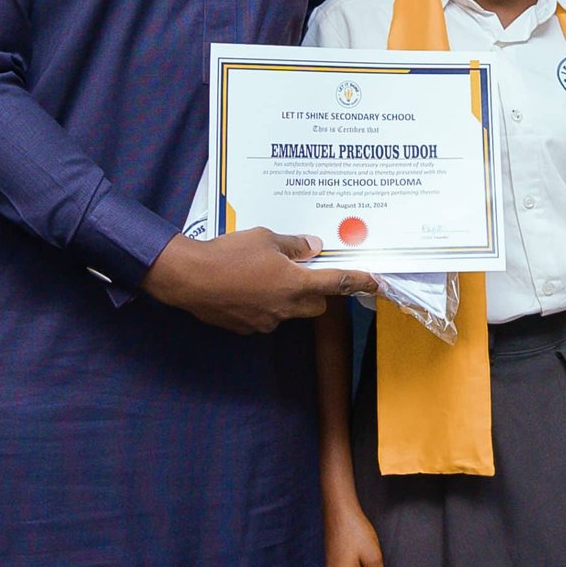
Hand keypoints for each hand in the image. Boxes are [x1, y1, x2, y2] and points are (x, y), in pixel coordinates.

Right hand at [143, 228, 376, 334]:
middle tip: (299, 271)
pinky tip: (244, 289)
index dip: (360, 282)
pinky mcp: (248, 328)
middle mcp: (286, 307)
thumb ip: (293, 245)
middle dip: (315, 292)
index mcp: (295, 283)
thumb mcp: (264, 238)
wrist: (189, 278)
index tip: (376, 283)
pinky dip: (263, 304)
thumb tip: (313, 247)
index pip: (338, 283)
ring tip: (262, 276)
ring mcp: (267, 321)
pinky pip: (266, 317)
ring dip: (286, 298)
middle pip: (317, 305)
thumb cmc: (228, 254)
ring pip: (290, 311)